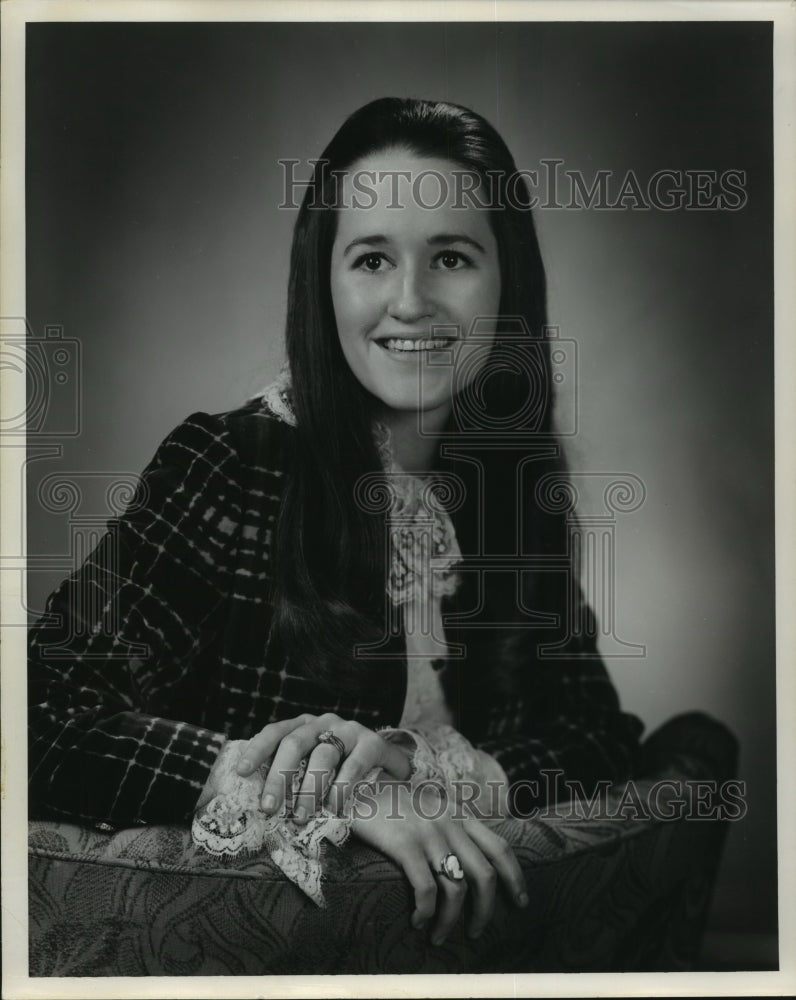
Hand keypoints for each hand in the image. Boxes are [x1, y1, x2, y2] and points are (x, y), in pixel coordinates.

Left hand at [236, 713, 411, 822]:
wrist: (387, 765)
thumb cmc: (340, 770)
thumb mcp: (312, 767)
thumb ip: (291, 777)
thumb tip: (258, 806)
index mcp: (303, 726)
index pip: (275, 732)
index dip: (257, 749)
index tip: (240, 771)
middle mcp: (323, 723)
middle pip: (294, 743)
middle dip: (279, 776)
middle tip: (268, 807)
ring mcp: (349, 730)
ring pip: (323, 755)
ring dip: (309, 789)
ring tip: (301, 817)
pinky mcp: (372, 742)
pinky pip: (354, 764)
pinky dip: (341, 788)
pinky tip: (334, 809)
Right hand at [350, 781, 527, 943]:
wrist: (356, 785)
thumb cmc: (392, 804)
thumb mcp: (431, 808)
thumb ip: (451, 827)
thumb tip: (468, 863)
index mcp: (460, 814)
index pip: (500, 847)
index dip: (515, 878)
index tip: (520, 902)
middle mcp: (450, 823)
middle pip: (485, 874)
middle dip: (486, 910)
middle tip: (476, 931)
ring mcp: (428, 833)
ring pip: (456, 888)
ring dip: (451, 920)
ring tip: (439, 935)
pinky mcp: (405, 845)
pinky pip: (427, 889)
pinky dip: (426, 912)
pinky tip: (417, 921)